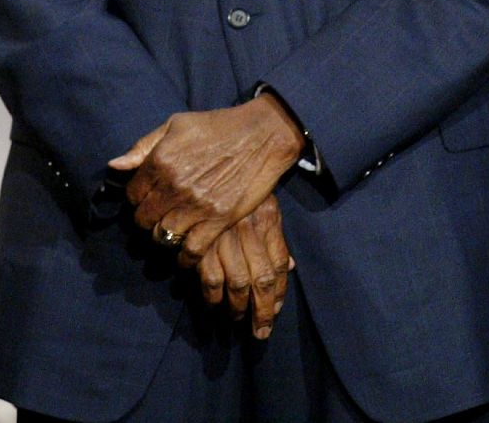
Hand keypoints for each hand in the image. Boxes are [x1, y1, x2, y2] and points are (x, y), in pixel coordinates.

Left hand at [109, 93, 304, 265]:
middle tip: (156, 218)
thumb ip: (143, 146)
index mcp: (160, 160)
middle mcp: (174, 185)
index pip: (131, 194)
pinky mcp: (218, 220)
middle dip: (146, 219)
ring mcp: (196, 205)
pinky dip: (185, 256)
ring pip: (163, 236)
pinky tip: (184, 254)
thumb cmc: (216, 126)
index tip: (145, 199)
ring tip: (169, 232)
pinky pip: (191, 249)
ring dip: (163, 237)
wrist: (261, 136)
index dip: (136, 198)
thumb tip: (114, 166)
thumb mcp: (175, 124)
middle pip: (144, 219)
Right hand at [194, 194, 294, 339]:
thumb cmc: (242, 182)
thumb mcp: (266, 202)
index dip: (279, 293)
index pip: (278, 264)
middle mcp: (247, 229)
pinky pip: (207, 275)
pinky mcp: (199, 238)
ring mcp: (223, 234)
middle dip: (261, 311)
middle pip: (260, 280)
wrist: (216, 157)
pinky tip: (213, 303)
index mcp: (267, 218)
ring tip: (236, 319)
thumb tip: (289, 268)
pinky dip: (211, 295)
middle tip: (260, 331)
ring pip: (235, 282)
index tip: (276, 311)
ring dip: (236, 307)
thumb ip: (275, 236)